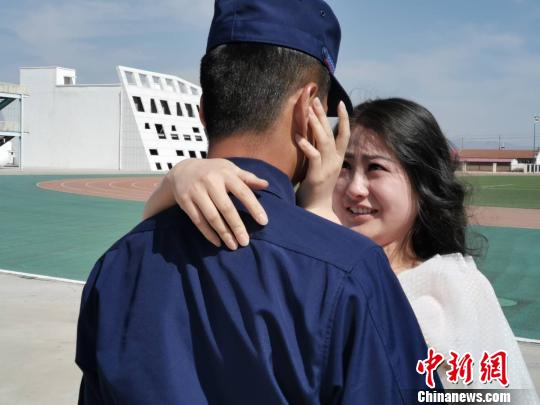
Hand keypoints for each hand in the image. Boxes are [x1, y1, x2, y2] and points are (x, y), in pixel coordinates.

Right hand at [166, 159, 268, 249]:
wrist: (182, 170)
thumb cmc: (213, 171)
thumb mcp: (229, 169)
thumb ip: (248, 178)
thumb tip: (266, 185)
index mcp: (225, 174)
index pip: (243, 192)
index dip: (254, 207)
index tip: (264, 222)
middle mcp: (210, 182)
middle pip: (226, 208)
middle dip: (237, 226)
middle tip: (246, 242)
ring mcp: (196, 192)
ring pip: (211, 216)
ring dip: (223, 233)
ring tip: (233, 246)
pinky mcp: (185, 201)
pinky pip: (198, 221)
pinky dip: (208, 233)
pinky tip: (218, 242)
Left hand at [295, 99, 349, 222]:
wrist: (317, 210)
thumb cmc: (316, 189)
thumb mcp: (321, 167)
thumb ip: (320, 153)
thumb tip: (314, 137)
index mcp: (337, 159)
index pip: (344, 134)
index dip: (344, 118)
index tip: (339, 103)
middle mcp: (335, 161)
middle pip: (332, 133)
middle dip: (324, 116)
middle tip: (316, 101)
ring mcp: (327, 168)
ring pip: (324, 142)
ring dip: (316, 126)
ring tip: (309, 112)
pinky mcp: (317, 176)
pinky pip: (313, 157)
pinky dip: (306, 146)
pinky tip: (298, 137)